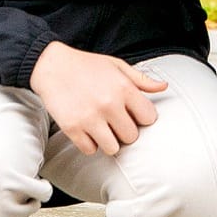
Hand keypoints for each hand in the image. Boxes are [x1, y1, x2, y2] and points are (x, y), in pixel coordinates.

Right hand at [30, 41, 166, 155]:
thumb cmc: (87, 65)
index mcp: (124, 88)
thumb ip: (141, 80)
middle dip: (126, 131)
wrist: (52, 66)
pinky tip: (87, 131)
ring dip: (110, 141)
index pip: (149, 118)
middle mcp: (109, 104)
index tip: (133, 114)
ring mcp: (90, 118)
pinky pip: (90, 150)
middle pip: (132, 136)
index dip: (143, 118)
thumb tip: (164, 86)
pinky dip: (90, 144)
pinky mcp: (72, 128)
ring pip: (113, 148)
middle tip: (116, 122)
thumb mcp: (117, 66)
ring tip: (103, 129)